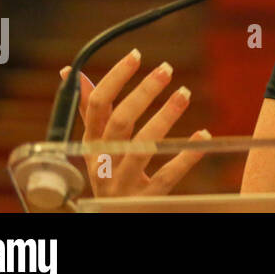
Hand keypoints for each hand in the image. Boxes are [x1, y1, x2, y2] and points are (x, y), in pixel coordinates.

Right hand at [59, 49, 210, 197]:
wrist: (110, 218)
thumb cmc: (107, 172)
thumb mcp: (95, 143)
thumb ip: (90, 111)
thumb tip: (72, 71)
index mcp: (90, 143)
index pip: (97, 106)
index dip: (114, 78)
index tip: (136, 55)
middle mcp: (101, 163)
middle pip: (119, 123)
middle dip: (143, 93)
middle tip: (166, 68)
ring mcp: (121, 183)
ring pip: (141, 148)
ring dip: (164, 118)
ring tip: (185, 93)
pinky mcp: (143, 200)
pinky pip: (166, 177)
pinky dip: (185, 156)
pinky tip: (203, 134)